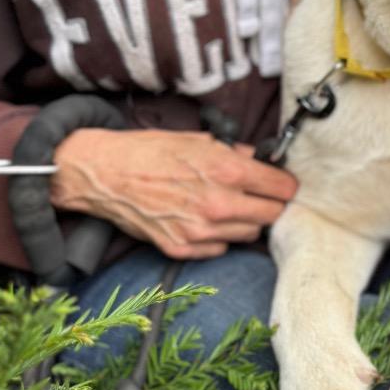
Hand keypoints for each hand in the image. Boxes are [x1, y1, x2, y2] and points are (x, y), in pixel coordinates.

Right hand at [50, 128, 297, 259]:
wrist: (105, 174)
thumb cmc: (151, 151)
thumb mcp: (199, 140)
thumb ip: (235, 152)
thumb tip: (257, 159)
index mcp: (227, 171)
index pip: (282, 188)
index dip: (285, 185)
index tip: (282, 184)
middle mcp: (218, 204)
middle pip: (272, 215)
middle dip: (270, 204)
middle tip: (260, 196)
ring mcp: (200, 230)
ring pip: (250, 234)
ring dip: (246, 221)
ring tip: (229, 206)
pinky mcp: (182, 249)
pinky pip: (221, 247)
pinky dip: (220, 236)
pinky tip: (206, 220)